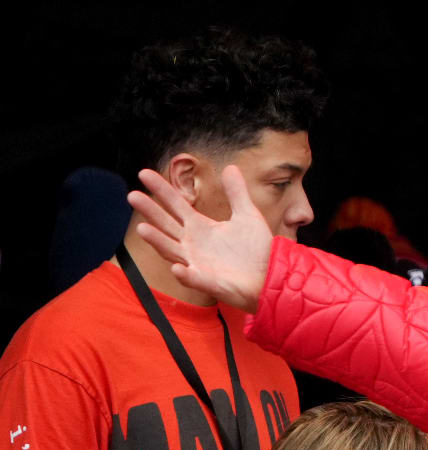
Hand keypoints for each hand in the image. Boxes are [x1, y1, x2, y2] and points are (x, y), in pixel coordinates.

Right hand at [127, 166, 271, 312]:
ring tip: (142, 228)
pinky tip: (178, 268)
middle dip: (150, 211)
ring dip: (158, 241)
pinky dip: (185, 275)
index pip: (176, 205)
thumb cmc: (256, 249)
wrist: (271, 276)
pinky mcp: (208, 282)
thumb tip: (230, 167)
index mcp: (201, 227)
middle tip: (133, 195)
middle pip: (166, 225)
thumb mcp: (247, 216)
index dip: (161, 189)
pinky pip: (193, 278)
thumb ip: (237, 193)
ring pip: (172, 251)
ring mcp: (197, 263)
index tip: (144, 173)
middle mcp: (193, 244)